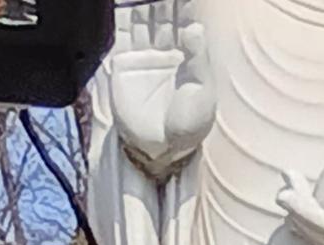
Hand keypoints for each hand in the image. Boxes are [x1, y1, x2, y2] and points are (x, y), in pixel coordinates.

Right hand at [108, 0, 214, 176]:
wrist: (158, 149)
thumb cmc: (187, 126)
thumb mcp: (202, 94)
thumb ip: (199, 60)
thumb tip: (196, 27)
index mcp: (189, 57)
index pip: (185, 19)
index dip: (183, 4)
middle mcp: (166, 51)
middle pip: (161, 12)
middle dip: (161, 0)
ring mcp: (143, 54)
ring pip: (141, 16)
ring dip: (141, 0)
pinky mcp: (123, 60)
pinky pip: (121, 30)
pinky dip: (121, 12)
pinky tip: (124, 1)